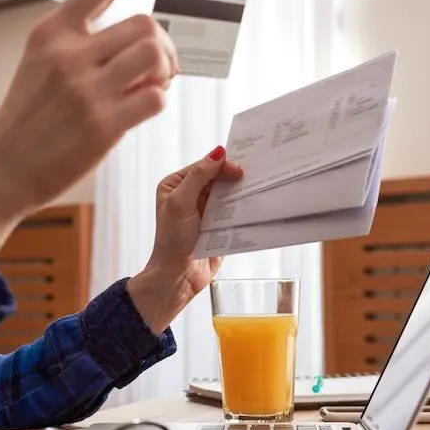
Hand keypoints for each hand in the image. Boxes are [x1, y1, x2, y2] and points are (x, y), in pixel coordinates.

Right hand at [0, 0, 177, 287]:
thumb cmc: (26, 120)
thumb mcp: (39, 65)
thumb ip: (79, 45)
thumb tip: (145, 37)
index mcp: (51, 32)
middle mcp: (67, 55)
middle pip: (144, 24)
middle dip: (164, 44)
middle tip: (159, 67)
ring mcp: (84, 90)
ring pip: (154, 55)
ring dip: (165, 70)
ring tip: (152, 86)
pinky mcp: (101, 126)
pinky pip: (155, 98)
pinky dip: (157, 100)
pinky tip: (140, 109)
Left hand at [126, 146, 244, 332]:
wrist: (178, 276)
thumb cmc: (172, 240)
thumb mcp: (181, 203)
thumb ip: (198, 177)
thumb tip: (217, 153)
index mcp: (176, 185)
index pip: (204, 167)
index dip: (222, 165)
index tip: (240, 171)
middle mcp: (190, 195)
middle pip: (217, 178)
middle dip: (233, 177)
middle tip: (253, 176)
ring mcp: (204, 210)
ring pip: (227, 194)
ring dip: (240, 192)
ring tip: (257, 188)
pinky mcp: (217, 225)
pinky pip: (233, 211)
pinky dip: (242, 208)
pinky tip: (254, 205)